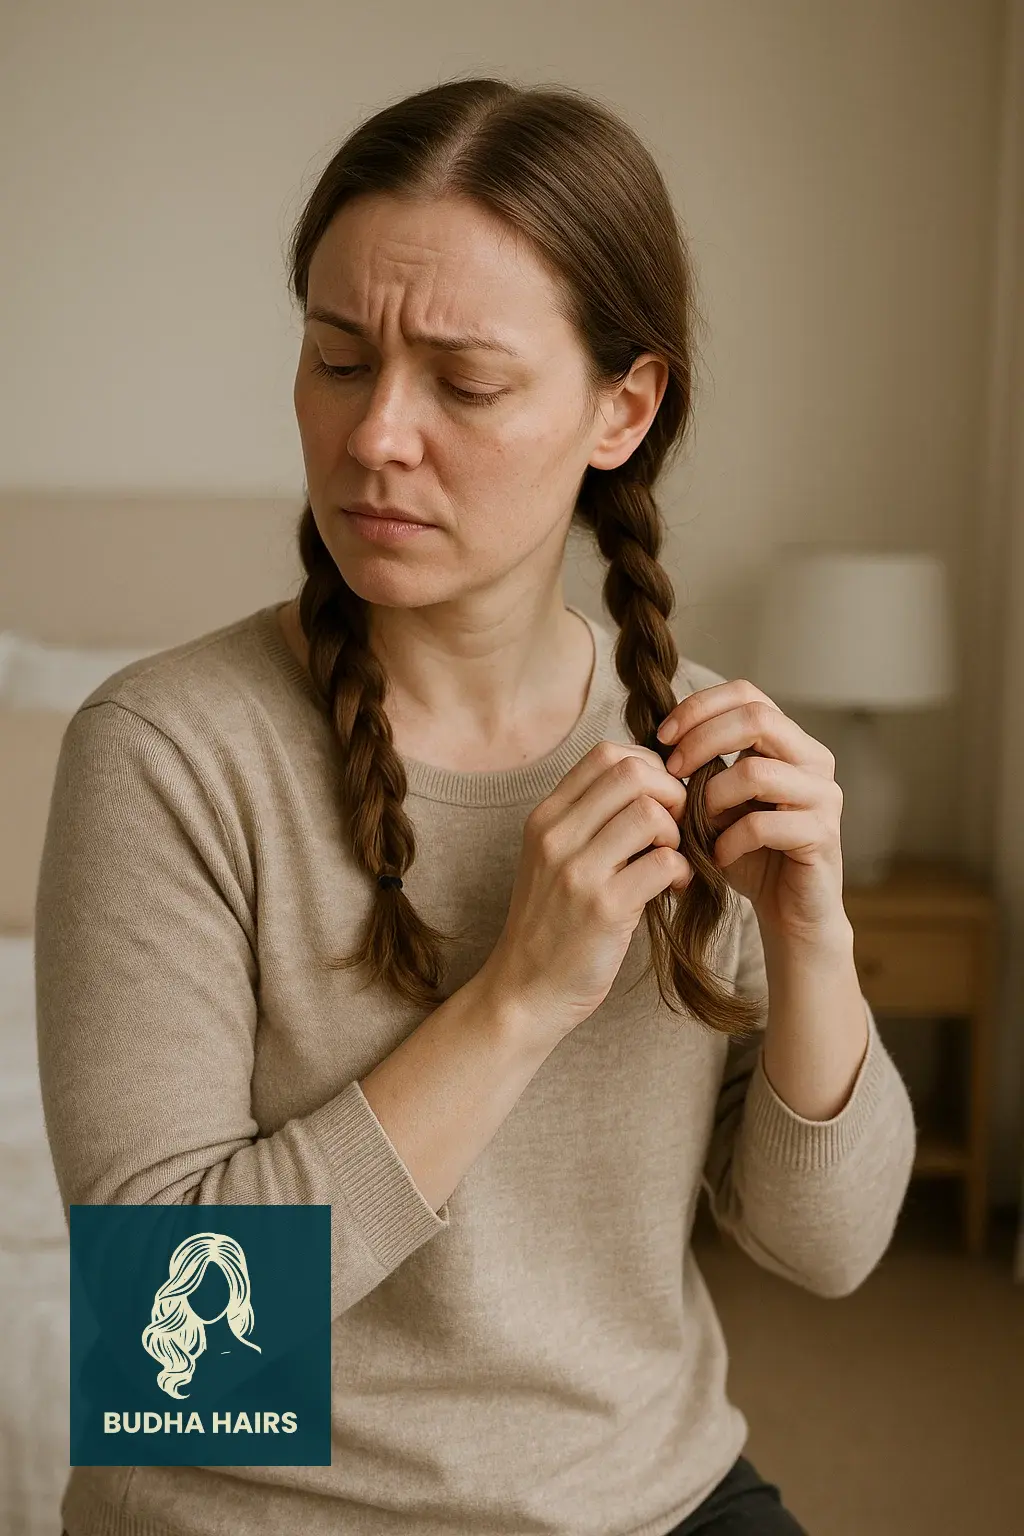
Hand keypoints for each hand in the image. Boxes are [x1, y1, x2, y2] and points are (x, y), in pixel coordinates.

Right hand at [481, 740, 691, 1045]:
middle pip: (632, 772)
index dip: (648, 767)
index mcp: (545, 817)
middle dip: (670, 793)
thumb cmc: (551, 923)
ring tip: (672, 860)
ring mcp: (577, 871)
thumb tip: (653, 785)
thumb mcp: (554, 860)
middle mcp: (555, 836)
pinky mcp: (603, 908)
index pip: (605, 754)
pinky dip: (681, 871)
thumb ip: (589, 820)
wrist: (524, 990)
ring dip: (677, 834)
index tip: (659, 800)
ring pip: (650, 812)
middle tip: (676, 829)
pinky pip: (663, 862)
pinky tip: (672, 889)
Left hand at [656, 679, 848, 948]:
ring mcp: (824, 795)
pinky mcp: (822, 834)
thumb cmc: (747, 852)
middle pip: (756, 718)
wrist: (789, 911)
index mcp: (789, 741)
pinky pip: (764, 824)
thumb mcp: (718, 802)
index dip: (699, 707)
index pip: (746, 693)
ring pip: (758, 772)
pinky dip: (729, 840)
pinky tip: (716, 856)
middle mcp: (814, 759)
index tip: (662, 736)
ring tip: (695, 822)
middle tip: (670, 771)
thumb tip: (657, 740)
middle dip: (702, 741)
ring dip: (713, 796)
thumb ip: (701, 768)